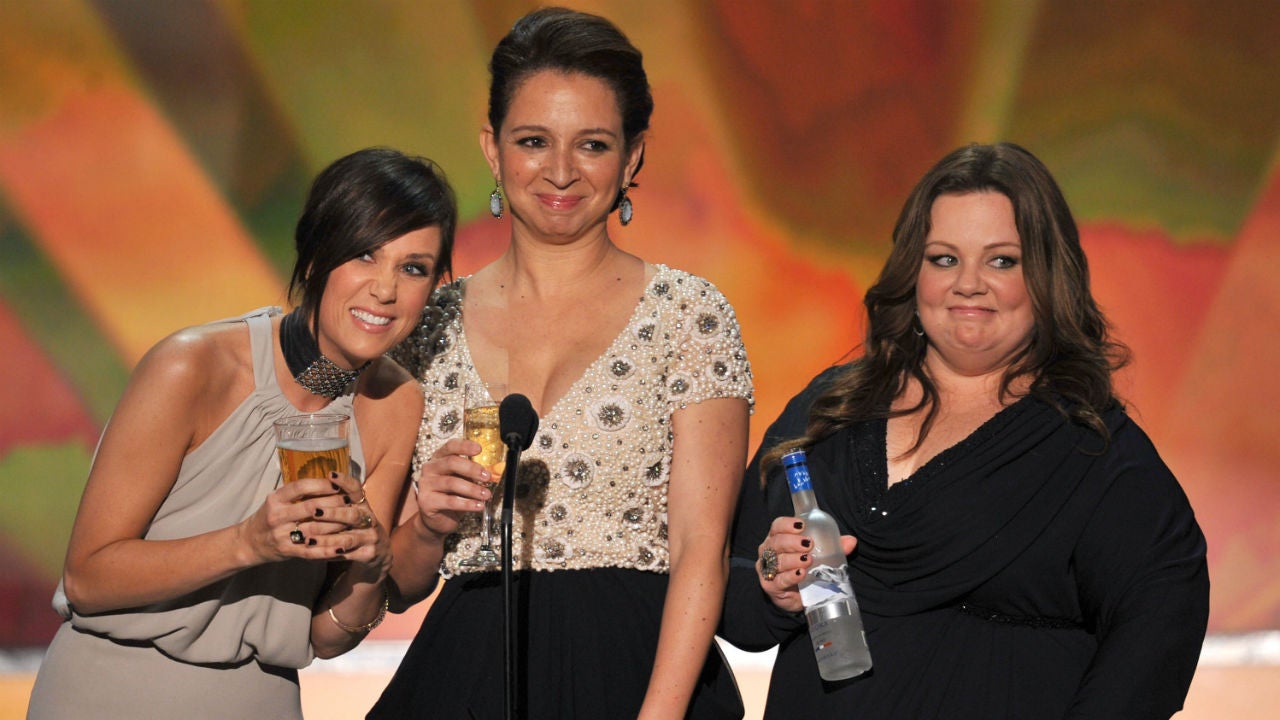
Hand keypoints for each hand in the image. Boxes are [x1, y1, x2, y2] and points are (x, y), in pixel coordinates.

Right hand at [239, 472, 381, 567]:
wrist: (249, 543)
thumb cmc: (269, 517)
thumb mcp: (277, 500)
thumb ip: (297, 493)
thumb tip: (328, 479)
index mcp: (275, 499)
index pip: (301, 487)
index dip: (322, 484)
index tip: (339, 483)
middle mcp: (277, 515)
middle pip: (312, 507)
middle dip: (335, 503)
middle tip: (352, 501)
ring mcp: (281, 535)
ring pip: (315, 528)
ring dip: (336, 525)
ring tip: (353, 521)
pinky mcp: (287, 551)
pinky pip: (310, 551)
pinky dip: (327, 550)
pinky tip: (342, 547)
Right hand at [411, 438, 492, 539]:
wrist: (438, 519)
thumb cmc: (452, 495)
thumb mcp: (464, 480)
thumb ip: (474, 474)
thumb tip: (492, 472)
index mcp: (439, 459)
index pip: (450, 447)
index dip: (464, 446)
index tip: (479, 449)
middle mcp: (430, 469)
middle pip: (451, 462)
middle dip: (472, 469)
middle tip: (487, 476)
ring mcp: (426, 485)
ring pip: (452, 483)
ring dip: (472, 489)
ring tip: (486, 494)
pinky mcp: (426, 502)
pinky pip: (450, 501)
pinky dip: (467, 504)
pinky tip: (478, 505)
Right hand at [757, 516, 856, 612]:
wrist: (797, 596)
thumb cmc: (804, 567)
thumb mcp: (819, 554)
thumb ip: (833, 546)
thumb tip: (851, 541)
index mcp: (778, 538)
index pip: (777, 526)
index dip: (787, 524)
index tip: (802, 525)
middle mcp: (769, 551)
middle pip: (777, 542)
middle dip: (793, 542)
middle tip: (809, 544)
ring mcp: (767, 568)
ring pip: (778, 561)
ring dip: (793, 559)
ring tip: (808, 560)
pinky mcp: (770, 585)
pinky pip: (779, 580)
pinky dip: (791, 576)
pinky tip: (801, 574)